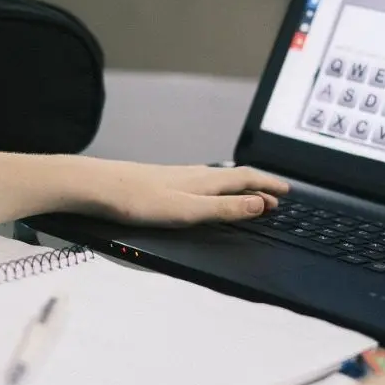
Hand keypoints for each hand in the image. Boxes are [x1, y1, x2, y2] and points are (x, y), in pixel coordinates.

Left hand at [72, 159, 290, 225]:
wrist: (97, 186)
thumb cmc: (138, 200)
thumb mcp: (188, 211)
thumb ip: (225, 208)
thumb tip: (261, 204)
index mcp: (205, 181)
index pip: (248, 179)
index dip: (269, 185)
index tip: (287, 192)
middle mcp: (195, 174)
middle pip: (236, 177)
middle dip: (259, 186)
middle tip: (276, 196)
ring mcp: (178, 176)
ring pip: (218, 178)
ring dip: (239, 187)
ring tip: (249, 194)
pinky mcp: (162, 181)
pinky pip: (201, 181)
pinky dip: (217, 187)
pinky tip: (205, 191)